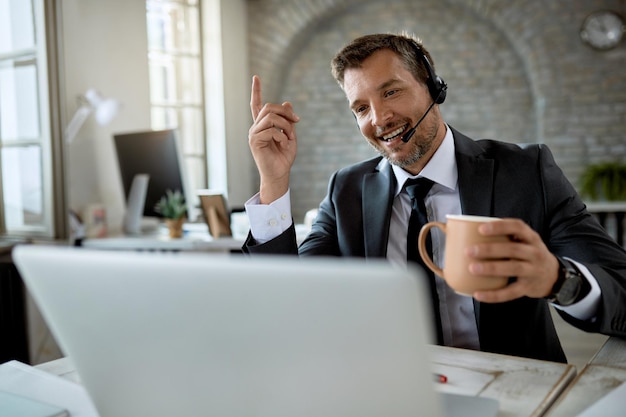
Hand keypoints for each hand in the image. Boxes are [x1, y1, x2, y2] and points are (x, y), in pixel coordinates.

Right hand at [249, 75, 299, 203]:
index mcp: (263, 124)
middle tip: (297, 121)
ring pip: (271, 117)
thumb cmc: (284, 156)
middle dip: (285, 112)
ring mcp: (254, 133)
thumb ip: (288, 120)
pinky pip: (271, 130)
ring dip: (285, 125)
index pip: (257, 104)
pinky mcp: (255, 141)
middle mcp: (256, 127)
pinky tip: (284, 144)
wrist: (280, 173)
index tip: (255, 77)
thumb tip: (287, 102)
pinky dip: (282, 136)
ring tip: (290, 137)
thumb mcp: (290, 134)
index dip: (256, 91)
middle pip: (269, 107)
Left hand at [465, 218, 559, 302]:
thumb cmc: (529, 255)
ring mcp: (533, 271)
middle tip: (469, 250)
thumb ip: (502, 237)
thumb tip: (463, 232)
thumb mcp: (523, 242)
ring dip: (491, 268)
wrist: (554, 276)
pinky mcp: (529, 288)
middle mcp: (534, 252)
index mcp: (530, 238)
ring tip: (472, 268)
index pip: (518, 227)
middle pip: (513, 249)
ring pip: (513, 268)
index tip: (481, 228)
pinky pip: (511, 292)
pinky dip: (494, 295)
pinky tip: (478, 294)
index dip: (500, 226)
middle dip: (490, 249)